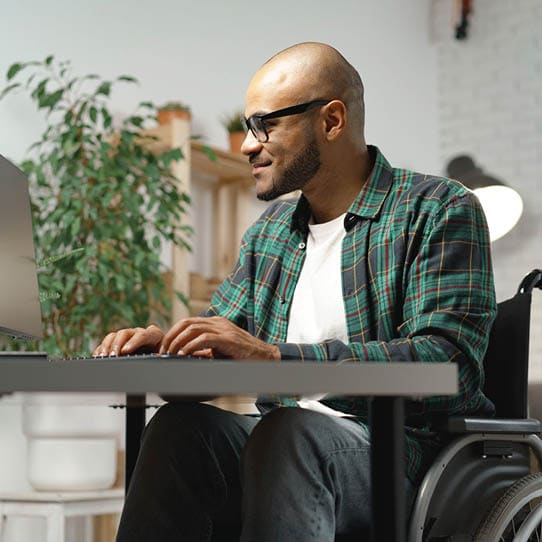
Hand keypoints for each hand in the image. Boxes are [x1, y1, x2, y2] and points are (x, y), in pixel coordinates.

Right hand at [92, 324, 163, 356]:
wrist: (158, 358)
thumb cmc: (162, 357)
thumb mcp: (163, 357)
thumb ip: (159, 357)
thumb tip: (155, 359)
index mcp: (153, 335)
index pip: (143, 335)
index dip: (133, 342)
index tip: (125, 351)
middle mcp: (139, 333)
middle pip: (125, 333)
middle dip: (117, 345)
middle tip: (113, 356)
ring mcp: (127, 337)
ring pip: (114, 336)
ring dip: (107, 346)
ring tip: (103, 357)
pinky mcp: (117, 343)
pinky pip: (106, 343)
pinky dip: (101, 349)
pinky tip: (98, 357)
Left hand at [160, 316, 279, 360]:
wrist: (267, 359)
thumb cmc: (243, 358)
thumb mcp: (219, 352)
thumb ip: (204, 351)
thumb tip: (183, 358)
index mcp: (215, 324)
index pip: (187, 322)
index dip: (172, 333)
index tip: (163, 348)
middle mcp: (218, 323)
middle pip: (186, 323)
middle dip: (170, 337)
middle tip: (162, 351)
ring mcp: (224, 329)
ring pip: (192, 328)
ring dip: (177, 341)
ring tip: (171, 354)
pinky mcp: (228, 339)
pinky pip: (204, 338)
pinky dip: (191, 346)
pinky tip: (185, 354)